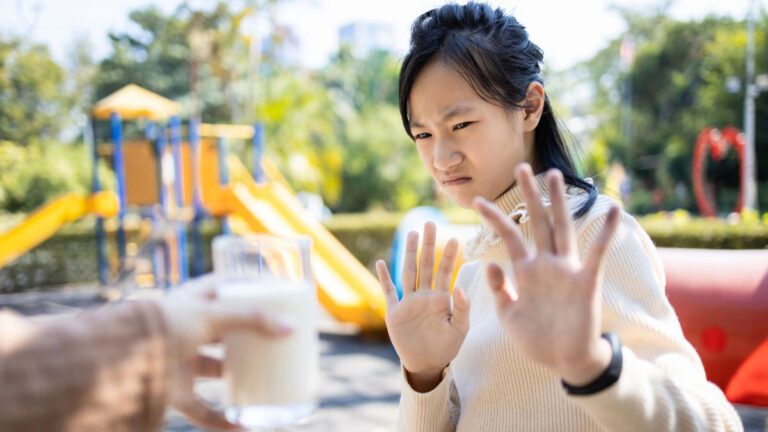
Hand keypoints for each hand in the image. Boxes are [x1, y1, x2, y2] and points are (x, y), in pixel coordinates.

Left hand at [160, 274, 291, 429]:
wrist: (121, 359)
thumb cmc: (165, 325)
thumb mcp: (213, 315)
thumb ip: (253, 320)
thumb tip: (292, 328)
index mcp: (193, 300)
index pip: (225, 286)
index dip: (248, 288)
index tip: (276, 293)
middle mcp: (187, 328)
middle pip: (225, 330)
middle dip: (250, 336)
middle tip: (278, 339)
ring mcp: (181, 359)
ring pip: (215, 369)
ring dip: (237, 375)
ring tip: (266, 378)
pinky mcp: (175, 390)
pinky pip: (203, 409)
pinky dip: (223, 420)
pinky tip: (244, 426)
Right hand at [376, 222, 468, 391]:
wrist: (427, 364)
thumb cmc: (446, 348)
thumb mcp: (460, 330)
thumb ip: (462, 309)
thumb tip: (459, 287)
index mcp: (441, 298)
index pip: (445, 271)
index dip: (449, 255)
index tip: (454, 237)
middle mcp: (424, 295)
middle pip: (426, 264)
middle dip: (428, 245)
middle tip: (430, 223)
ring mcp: (408, 302)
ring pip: (408, 272)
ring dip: (409, 253)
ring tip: (411, 234)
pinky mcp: (394, 312)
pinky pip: (388, 291)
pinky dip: (384, 277)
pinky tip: (381, 263)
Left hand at [474, 164, 619, 385]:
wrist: (564, 361)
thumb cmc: (537, 339)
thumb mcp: (509, 315)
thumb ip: (500, 289)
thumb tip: (490, 263)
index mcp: (527, 271)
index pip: (509, 236)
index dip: (494, 218)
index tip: (477, 201)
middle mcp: (547, 264)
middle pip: (537, 222)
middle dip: (529, 195)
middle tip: (521, 167)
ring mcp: (567, 270)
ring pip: (562, 228)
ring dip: (559, 202)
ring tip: (556, 175)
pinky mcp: (587, 281)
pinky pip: (597, 252)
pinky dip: (606, 232)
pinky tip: (614, 209)